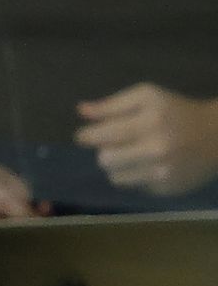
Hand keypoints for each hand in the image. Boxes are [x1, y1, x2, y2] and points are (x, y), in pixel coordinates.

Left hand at [76, 83, 217, 196]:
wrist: (215, 136)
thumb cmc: (175, 112)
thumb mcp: (147, 97)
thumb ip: (112, 104)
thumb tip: (82, 111)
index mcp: (150, 120)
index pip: (101, 136)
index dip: (87, 136)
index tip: (84, 136)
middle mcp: (157, 147)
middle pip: (104, 159)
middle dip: (105, 151)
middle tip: (116, 144)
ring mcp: (162, 171)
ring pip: (115, 177)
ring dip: (118, 166)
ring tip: (134, 154)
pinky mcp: (165, 188)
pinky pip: (134, 186)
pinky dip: (136, 177)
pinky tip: (149, 165)